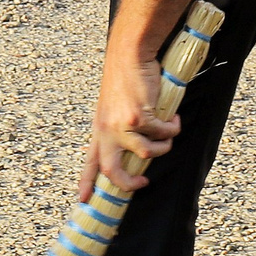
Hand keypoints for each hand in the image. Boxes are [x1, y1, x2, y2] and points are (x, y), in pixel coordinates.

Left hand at [75, 40, 178, 201]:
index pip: (89, 161)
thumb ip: (118, 127)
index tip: (82, 200)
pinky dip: (172, 127)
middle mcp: (106, 130)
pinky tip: (173, 117)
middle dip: (128, 183)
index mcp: (99, 129)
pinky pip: (162, 134)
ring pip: (147, 152)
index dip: (86, 182)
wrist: (129, 55)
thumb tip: (137, 148)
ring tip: (168, 133)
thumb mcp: (113, 107)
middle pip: (111, 170)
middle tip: (142, 181)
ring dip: (163, 147)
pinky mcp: (139, 116)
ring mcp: (122, 124)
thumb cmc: (125, 79)